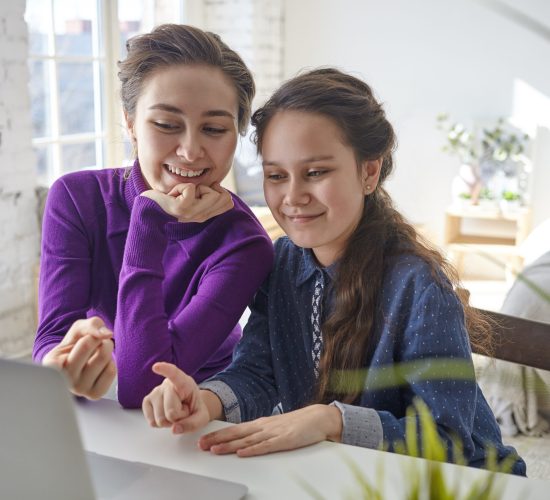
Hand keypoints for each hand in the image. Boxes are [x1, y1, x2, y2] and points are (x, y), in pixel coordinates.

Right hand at [42, 316, 115, 399]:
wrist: (80, 363)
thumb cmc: (75, 345)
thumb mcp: (78, 329)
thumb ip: (91, 325)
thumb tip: (106, 334)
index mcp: (51, 364)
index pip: (68, 348)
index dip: (85, 337)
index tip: (82, 340)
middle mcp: (63, 380)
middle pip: (87, 345)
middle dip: (96, 337)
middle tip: (95, 341)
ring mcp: (79, 390)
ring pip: (103, 357)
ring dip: (106, 347)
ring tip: (99, 350)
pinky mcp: (94, 394)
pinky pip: (111, 371)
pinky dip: (111, 362)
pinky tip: (101, 365)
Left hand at [141, 182, 232, 222]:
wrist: (147, 206)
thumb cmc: (167, 197)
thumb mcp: (191, 196)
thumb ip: (206, 193)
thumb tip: (217, 185)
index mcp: (204, 215)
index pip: (229, 202)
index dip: (219, 191)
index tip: (202, 191)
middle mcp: (200, 217)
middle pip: (224, 197)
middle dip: (209, 187)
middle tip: (191, 192)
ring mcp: (192, 214)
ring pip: (213, 194)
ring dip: (197, 186)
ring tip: (182, 194)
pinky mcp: (181, 208)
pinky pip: (192, 188)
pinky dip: (182, 186)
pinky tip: (173, 194)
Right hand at [142, 362, 210, 433]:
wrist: (188, 406)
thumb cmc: (194, 408)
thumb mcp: (202, 417)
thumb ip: (193, 424)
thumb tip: (175, 429)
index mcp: (184, 382)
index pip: (174, 375)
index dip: (165, 370)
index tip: (156, 367)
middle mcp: (167, 384)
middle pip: (171, 412)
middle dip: (178, 418)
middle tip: (183, 411)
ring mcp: (155, 392)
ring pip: (160, 419)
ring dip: (169, 422)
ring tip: (175, 412)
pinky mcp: (146, 401)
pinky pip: (151, 422)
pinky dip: (160, 424)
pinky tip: (165, 414)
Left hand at [198, 404, 342, 456]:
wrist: (319, 417)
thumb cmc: (298, 424)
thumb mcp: (275, 428)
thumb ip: (261, 434)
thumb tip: (245, 441)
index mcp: (261, 424)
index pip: (235, 429)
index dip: (219, 435)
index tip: (204, 439)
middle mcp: (263, 426)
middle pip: (236, 433)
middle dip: (217, 440)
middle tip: (201, 445)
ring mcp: (273, 433)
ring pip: (247, 440)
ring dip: (229, 446)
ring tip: (214, 450)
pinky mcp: (284, 440)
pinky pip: (266, 446)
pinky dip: (253, 450)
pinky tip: (242, 453)